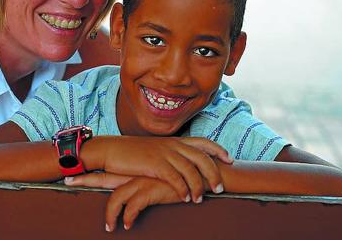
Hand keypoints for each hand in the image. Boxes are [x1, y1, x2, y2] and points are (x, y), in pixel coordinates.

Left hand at [67, 174, 182, 231]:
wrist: (196, 170)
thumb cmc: (177, 176)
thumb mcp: (157, 177)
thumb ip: (144, 182)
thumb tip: (134, 191)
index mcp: (133, 170)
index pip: (106, 169)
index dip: (88, 171)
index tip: (72, 172)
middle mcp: (134, 173)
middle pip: (103, 177)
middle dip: (85, 180)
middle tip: (68, 181)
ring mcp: (141, 180)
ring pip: (116, 197)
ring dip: (110, 213)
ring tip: (109, 227)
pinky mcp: (150, 190)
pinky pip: (133, 206)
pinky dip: (127, 217)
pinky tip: (126, 225)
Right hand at [87, 136, 230, 203]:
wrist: (112, 150)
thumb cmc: (132, 152)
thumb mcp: (155, 149)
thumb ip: (170, 154)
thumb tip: (181, 163)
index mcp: (174, 140)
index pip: (202, 141)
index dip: (218, 149)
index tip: (229, 159)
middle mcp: (172, 145)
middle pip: (202, 157)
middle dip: (214, 173)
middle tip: (220, 188)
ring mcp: (164, 153)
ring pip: (191, 170)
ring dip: (198, 186)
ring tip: (200, 199)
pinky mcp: (155, 164)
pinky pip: (175, 178)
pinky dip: (183, 189)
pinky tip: (186, 198)